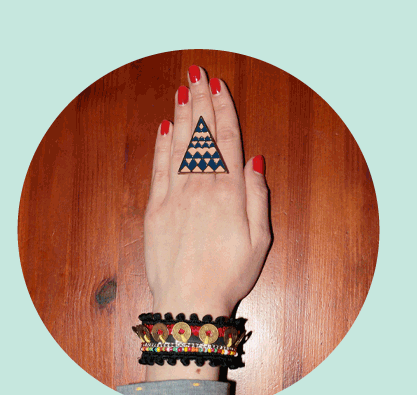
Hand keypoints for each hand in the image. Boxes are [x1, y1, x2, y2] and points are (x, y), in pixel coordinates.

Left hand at [144, 66, 270, 319]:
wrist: (190, 301)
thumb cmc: (230, 274)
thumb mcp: (260, 240)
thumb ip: (258, 196)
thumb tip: (255, 159)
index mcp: (230, 192)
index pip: (227, 140)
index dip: (224, 110)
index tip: (219, 87)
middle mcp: (202, 187)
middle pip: (201, 135)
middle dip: (201, 101)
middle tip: (198, 73)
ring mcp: (175, 196)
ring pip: (178, 146)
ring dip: (181, 115)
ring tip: (182, 90)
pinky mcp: (155, 209)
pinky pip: (158, 170)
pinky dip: (160, 147)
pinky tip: (163, 128)